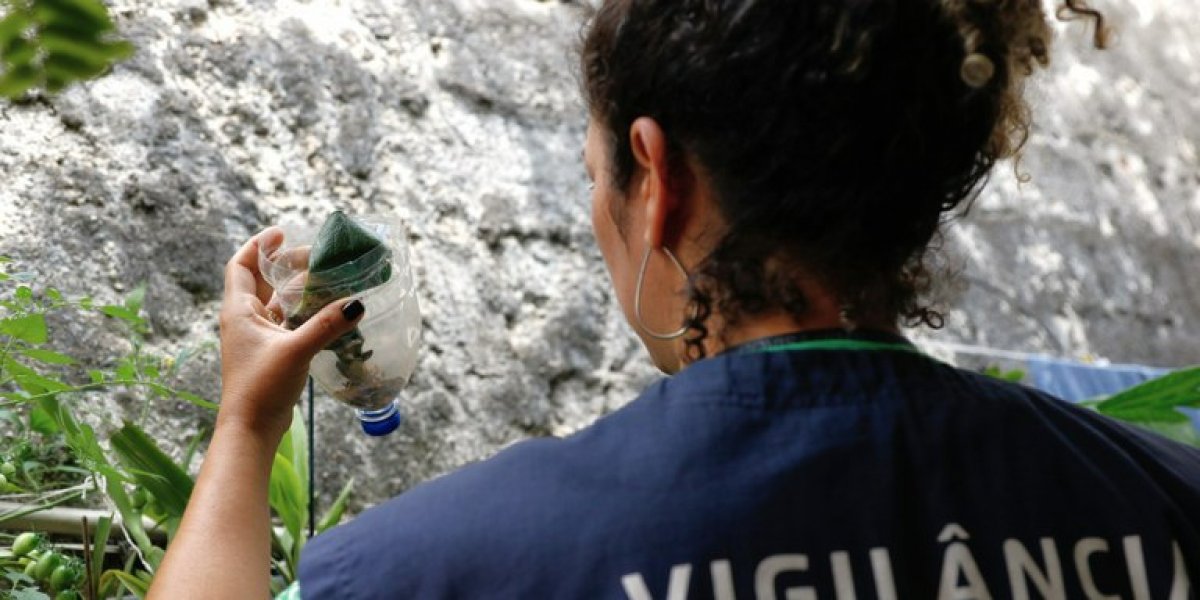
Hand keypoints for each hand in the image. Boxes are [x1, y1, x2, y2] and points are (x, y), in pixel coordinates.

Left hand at [217, 228, 363, 441]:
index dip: (258, 245)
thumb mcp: (296, 350)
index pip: (242, 266)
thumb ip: (326, 325)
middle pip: (262, 280)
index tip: (281, 232)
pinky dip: (302, 312)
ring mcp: (257, 338)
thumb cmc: (262, 387)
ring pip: (275, 302)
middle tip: (314, 257)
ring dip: (295, 289)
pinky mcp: (270, 353)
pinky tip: (323, 311)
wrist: (251, 429)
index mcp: (239, 311)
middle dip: (285, 265)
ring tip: (322, 277)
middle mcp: (244, 320)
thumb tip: (356, 303)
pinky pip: (286, 322)